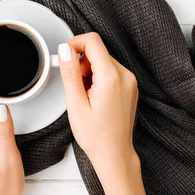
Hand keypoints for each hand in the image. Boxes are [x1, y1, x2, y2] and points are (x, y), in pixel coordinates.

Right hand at [57, 33, 139, 187]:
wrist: (115, 154)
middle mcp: (125, 76)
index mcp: (112, 77)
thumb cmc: (97, 136)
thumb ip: (70, 73)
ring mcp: (130, 81)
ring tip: (85, 96)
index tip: (64, 56)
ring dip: (89, 72)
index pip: (93, 41)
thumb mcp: (75, 104)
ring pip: (103, 61)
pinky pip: (111, 71)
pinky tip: (94, 97)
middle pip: (98, 51)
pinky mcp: (130, 86)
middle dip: (81, 63)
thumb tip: (65, 50)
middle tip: (75, 87)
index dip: (74, 44)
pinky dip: (99, 78)